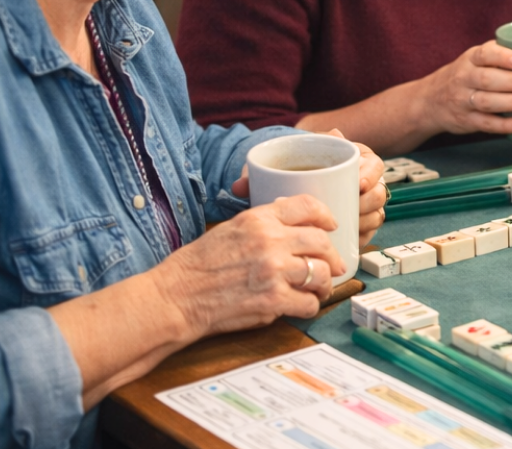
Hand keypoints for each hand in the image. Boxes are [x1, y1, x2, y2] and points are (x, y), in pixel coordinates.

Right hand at [154, 194, 343, 337]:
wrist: (177, 297)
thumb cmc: (199, 266)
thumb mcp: (230, 229)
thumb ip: (263, 224)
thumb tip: (292, 224)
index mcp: (259, 219)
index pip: (307, 206)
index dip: (326, 215)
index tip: (331, 225)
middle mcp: (270, 241)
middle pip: (321, 241)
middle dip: (331, 255)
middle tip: (333, 265)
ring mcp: (274, 271)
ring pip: (321, 273)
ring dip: (324, 283)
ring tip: (319, 289)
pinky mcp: (273, 300)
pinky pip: (309, 302)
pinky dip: (310, 306)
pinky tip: (302, 306)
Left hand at [230, 132, 387, 249]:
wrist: (285, 183)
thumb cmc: (285, 169)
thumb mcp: (275, 165)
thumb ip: (257, 173)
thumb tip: (239, 186)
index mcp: (350, 159)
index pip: (373, 163)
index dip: (371, 173)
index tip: (358, 182)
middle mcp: (360, 181)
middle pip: (378, 191)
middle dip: (369, 202)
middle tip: (353, 209)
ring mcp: (360, 203)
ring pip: (376, 213)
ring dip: (367, 221)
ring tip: (349, 227)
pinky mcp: (357, 223)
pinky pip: (368, 230)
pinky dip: (363, 236)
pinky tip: (352, 242)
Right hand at [414, 40, 511, 136]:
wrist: (430, 100)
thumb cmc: (465, 75)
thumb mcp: (474, 59)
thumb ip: (499, 53)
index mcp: (470, 59)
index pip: (484, 54)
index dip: (502, 57)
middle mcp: (464, 78)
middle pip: (488, 79)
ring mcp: (463, 101)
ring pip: (488, 102)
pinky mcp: (466, 120)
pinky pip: (486, 123)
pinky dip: (505, 125)